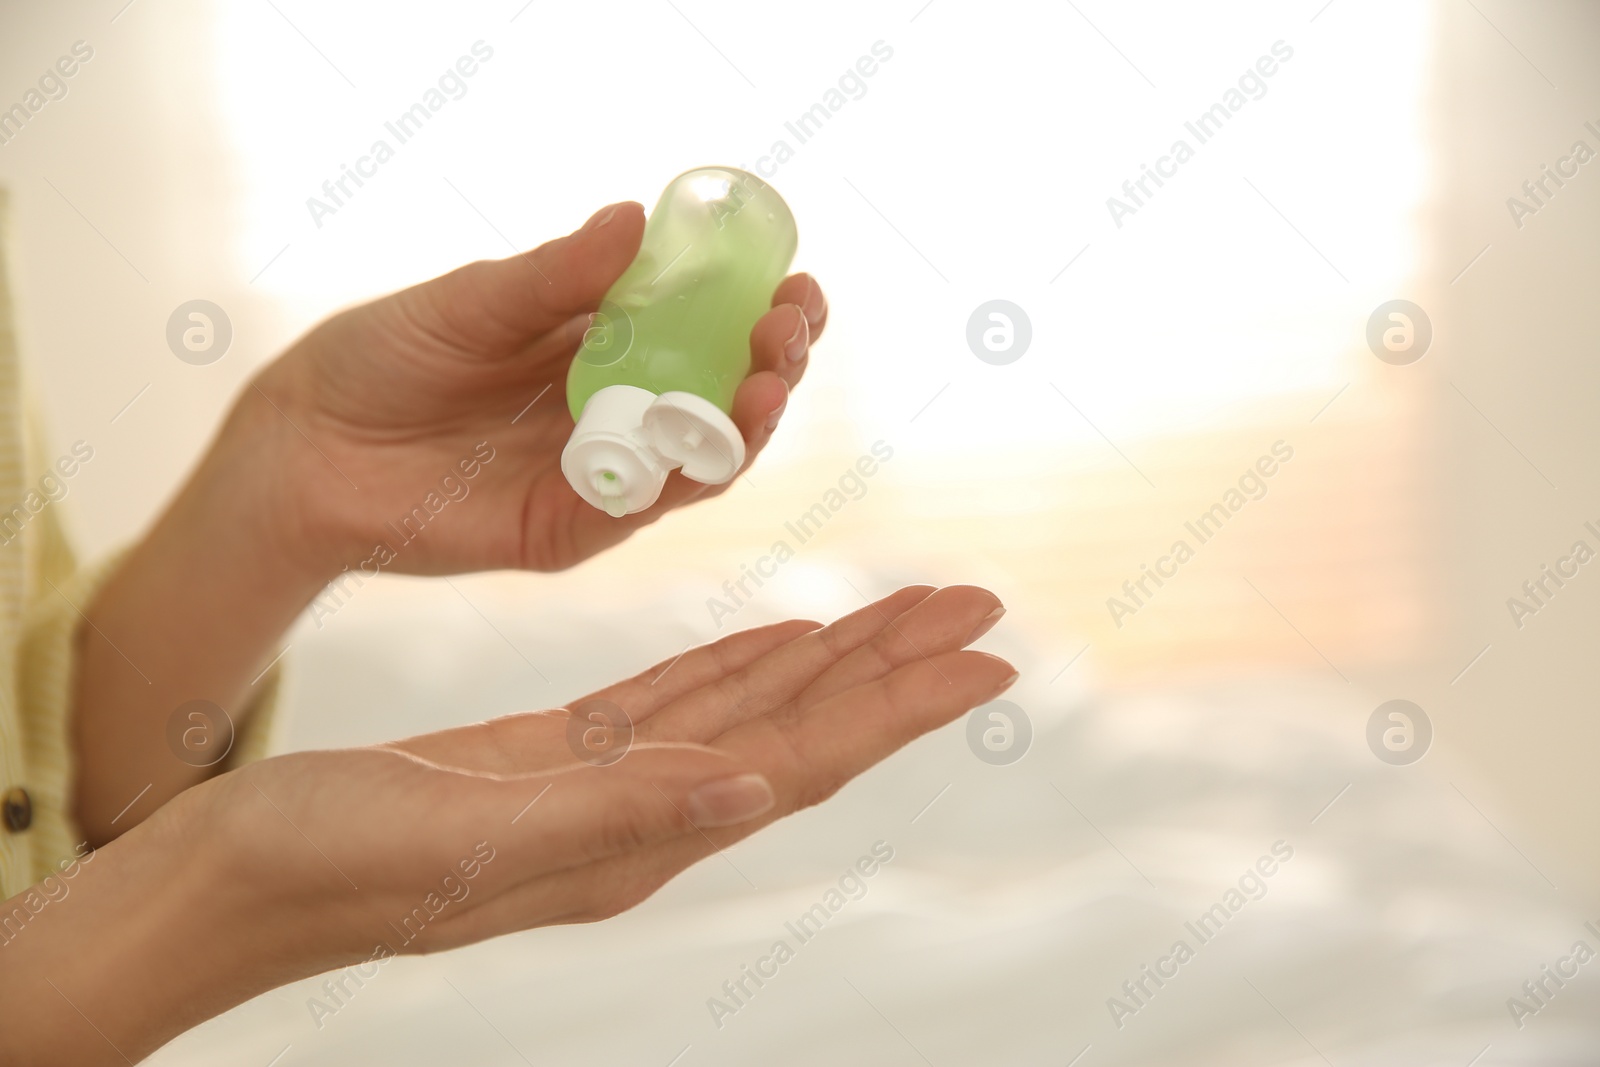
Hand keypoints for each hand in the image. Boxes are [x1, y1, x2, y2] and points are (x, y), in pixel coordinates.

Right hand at [6, 586, 1010, 1064]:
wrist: (226, 884)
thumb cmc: (328, 867)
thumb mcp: (473, 840)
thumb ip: (616, 817)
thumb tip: (755, 790)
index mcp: (637, 839)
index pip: (804, 759)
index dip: (901, 707)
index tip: (987, 657)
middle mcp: (641, 815)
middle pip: (801, 727)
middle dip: (894, 665)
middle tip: (979, 603)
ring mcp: (600, 786)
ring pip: (749, 706)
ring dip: (832, 656)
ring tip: (904, 608)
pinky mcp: (551, 757)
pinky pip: (673, 700)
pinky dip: (736, 663)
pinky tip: (777, 640)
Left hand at [252, 201, 826, 579]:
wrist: (302, 449)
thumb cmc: (378, 360)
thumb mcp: (470, 302)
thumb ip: (553, 278)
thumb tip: (636, 221)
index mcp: (603, 344)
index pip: (706, 326)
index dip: (759, 308)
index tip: (792, 281)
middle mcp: (616, 410)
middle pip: (723, 395)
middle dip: (773, 364)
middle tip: (787, 330)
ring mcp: (598, 475)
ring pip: (700, 459)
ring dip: (745, 424)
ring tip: (767, 382)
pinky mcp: (566, 530)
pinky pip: (636, 510)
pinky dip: (674, 481)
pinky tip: (697, 442)